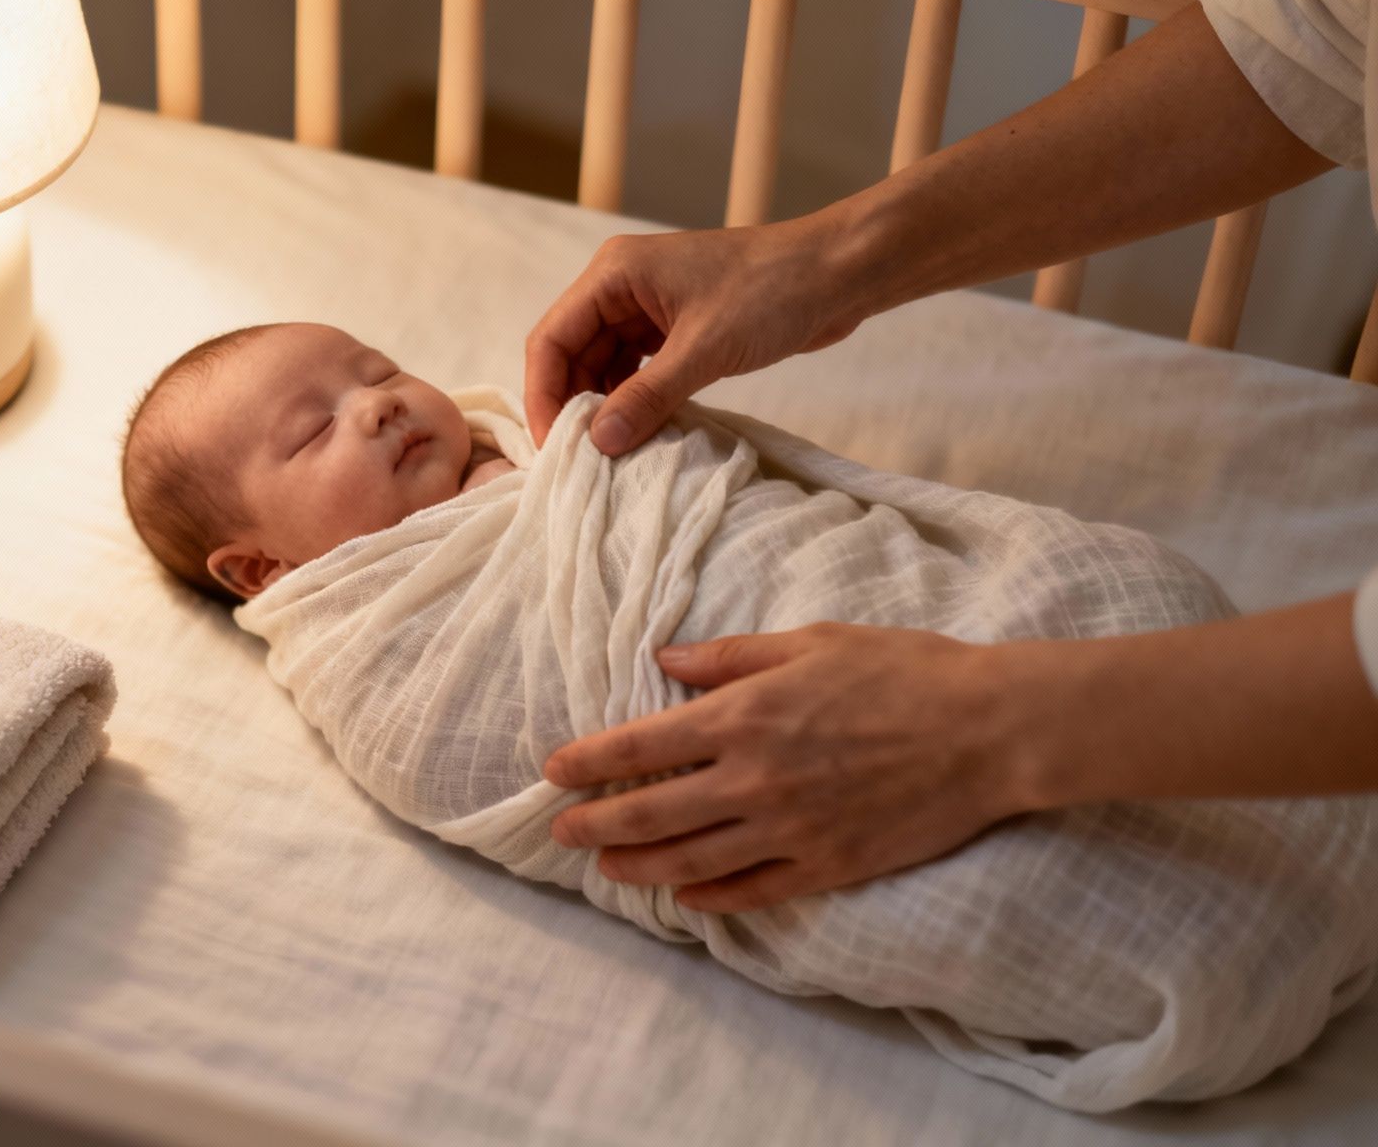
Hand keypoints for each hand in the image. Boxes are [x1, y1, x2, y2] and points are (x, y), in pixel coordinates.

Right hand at [523, 217, 866, 454]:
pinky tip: (641, 431)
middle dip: (573, 405)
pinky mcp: (676, 327)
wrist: (838, 273)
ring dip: (605, 407)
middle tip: (580, 460)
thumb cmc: (772, 292)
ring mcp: (649, 307)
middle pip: (572, 355)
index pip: (552, 339)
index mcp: (614, 274)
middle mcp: (622, 286)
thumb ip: (647, 397)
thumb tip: (598, 443)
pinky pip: (637, 370)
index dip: (545, 395)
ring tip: (610, 453)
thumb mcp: (705, 349)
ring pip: (604, 366)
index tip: (554, 447)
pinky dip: (634, 400)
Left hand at [542, 623, 1037, 912]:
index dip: (585, 762)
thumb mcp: (810, 641)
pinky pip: (751, 892)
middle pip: (647, 813)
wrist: (989, 730)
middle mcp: (752, 780)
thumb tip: (665, 661)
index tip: (552, 771)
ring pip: (688, 862)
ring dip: (637, 867)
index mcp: (742, 717)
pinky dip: (710, 899)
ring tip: (607, 868)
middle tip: (560, 831)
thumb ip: (730, 657)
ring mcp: (788, 830)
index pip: (636, 747)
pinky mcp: (826, 866)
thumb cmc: (903, 671)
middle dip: (593, 825)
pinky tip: (686, 898)